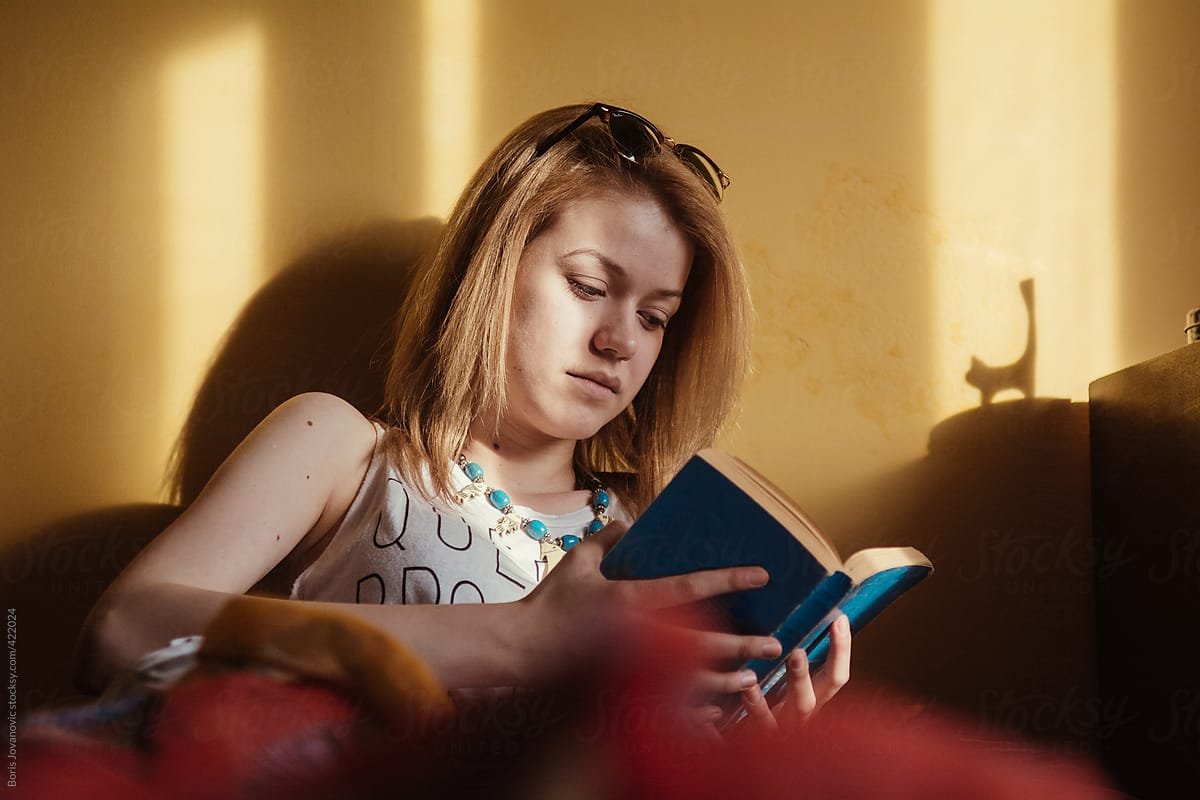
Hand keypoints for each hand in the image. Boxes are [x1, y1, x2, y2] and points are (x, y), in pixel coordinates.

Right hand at [516, 521, 782, 687]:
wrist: (520, 649)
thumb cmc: (549, 602)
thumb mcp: (577, 561)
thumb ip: (606, 539)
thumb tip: (630, 521)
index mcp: (631, 599)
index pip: (690, 586)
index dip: (729, 578)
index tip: (762, 574)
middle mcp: (638, 636)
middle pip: (703, 644)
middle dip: (742, 645)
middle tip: (774, 643)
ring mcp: (631, 668)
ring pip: (692, 680)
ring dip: (727, 680)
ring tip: (755, 676)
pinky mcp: (622, 690)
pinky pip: (668, 705)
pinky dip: (697, 708)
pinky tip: (719, 708)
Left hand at [735, 614, 852, 731]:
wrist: (752, 762)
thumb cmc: (771, 717)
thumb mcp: (789, 692)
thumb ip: (798, 666)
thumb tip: (810, 622)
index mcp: (813, 702)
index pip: (837, 676)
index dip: (842, 649)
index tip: (839, 619)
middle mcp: (802, 717)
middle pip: (817, 695)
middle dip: (818, 669)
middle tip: (802, 649)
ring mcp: (782, 729)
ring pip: (794, 708)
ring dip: (795, 682)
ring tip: (791, 658)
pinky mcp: (757, 739)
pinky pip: (758, 722)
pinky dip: (754, 704)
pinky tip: (746, 688)